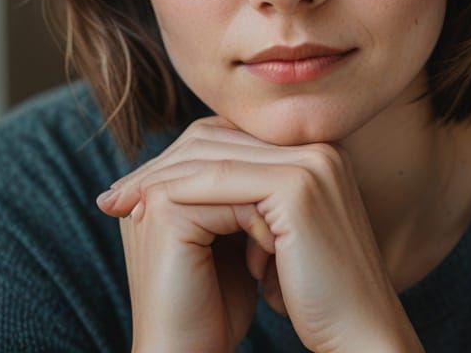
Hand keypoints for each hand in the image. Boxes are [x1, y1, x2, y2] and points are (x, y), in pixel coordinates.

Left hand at [98, 115, 422, 352]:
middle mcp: (321, 148)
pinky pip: (218, 181)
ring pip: (213, 158)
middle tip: (112, 197)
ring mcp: (314, 162)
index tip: (131, 190)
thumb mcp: (277, 238)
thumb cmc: (315, 297)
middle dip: (158, 169)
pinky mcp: (299, 186)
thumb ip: (250, 205)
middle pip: (220, 142)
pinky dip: (173, 194)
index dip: (178, 164)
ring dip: (157, 180)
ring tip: (118, 205)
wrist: (359, 330)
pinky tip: (142, 213)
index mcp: (319, 154)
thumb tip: (192, 189)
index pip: (234, 140)